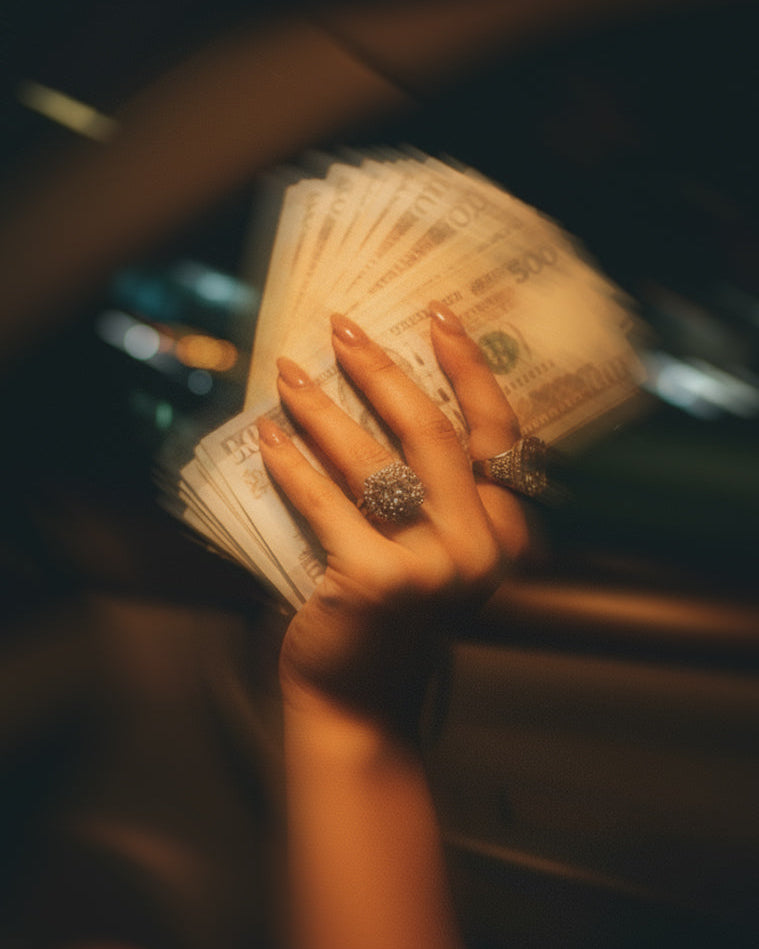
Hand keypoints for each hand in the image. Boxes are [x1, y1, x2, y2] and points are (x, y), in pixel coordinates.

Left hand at [258, 301, 531, 732]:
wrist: (363, 700)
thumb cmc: (393, 616)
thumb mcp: (432, 551)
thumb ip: (432, 492)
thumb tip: (379, 397)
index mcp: (503, 531)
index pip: (496, 433)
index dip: (468, 371)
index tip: (438, 319)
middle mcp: (480, 546)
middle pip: (431, 433)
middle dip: (383, 371)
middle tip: (343, 331)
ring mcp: (431, 567)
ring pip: (371, 460)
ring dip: (322, 408)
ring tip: (288, 376)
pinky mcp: (375, 581)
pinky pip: (323, 503)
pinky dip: (290, 465)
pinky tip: (267, 437)